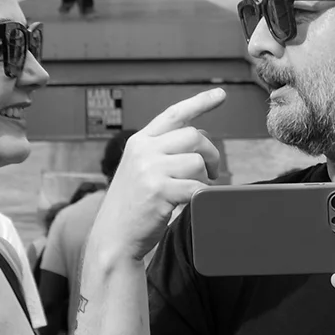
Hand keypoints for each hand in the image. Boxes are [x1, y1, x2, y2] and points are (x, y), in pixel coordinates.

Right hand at [89, 89, 224, 264]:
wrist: (113, 239)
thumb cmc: (133, 207)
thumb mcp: (140, 170)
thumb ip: (163, 153)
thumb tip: (200, 142)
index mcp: (139, 141)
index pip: (174, 114)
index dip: (200, 102)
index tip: (220, 95)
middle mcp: (143, 150)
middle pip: (194, 137)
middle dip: (211, 154)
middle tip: (211, 173)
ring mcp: (150, 169)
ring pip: (198, 162)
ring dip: (205, 178)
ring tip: (196, 191)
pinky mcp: (159, 190)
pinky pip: (197, 186)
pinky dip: (202, 196)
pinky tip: (193, 202)